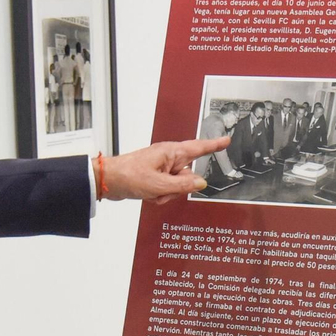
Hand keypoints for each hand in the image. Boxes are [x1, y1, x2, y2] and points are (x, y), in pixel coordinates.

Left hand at [102, 137, 229, 204]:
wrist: (108, 180)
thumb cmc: (128, 175)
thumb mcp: (159, 184)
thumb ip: (183, 186)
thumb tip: (200, 184)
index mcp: (171, 152)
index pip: (199, 148)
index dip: (214, 145)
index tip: (226, 141)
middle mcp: (168, 159)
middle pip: (188, 175)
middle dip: (179, 188)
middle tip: (164, 189)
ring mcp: (162, 168)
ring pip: (177, 186)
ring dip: (167, 193)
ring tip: (152, 192)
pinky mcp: (155, 177)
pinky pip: (167, 190)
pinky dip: (160, 195)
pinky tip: (149, 195)